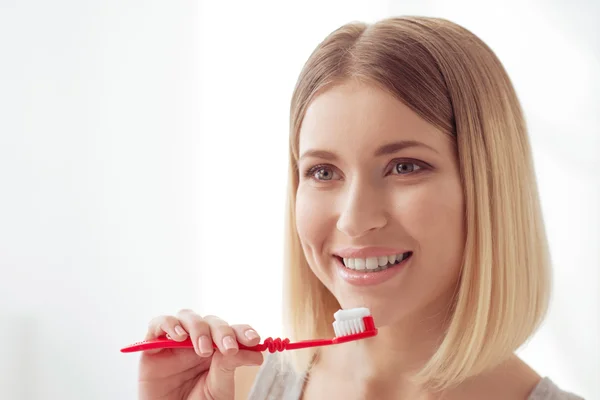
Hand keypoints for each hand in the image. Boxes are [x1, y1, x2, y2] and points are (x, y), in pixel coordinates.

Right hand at [138, 309, 263, 399]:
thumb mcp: (218, 389)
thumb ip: (228, 367)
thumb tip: (253, 351)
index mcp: (217, 349)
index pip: (233, 331)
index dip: (244, 331)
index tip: (254, 341)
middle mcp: (197, 341)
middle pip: (212, 322)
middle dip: (223, 332)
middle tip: (228, 350)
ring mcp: (175, 341)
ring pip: (188, 316)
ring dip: (199, 328)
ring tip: (204, 350)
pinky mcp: (153, 345)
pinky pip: (159, 323)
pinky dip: (170, 324)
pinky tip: (180, 337)